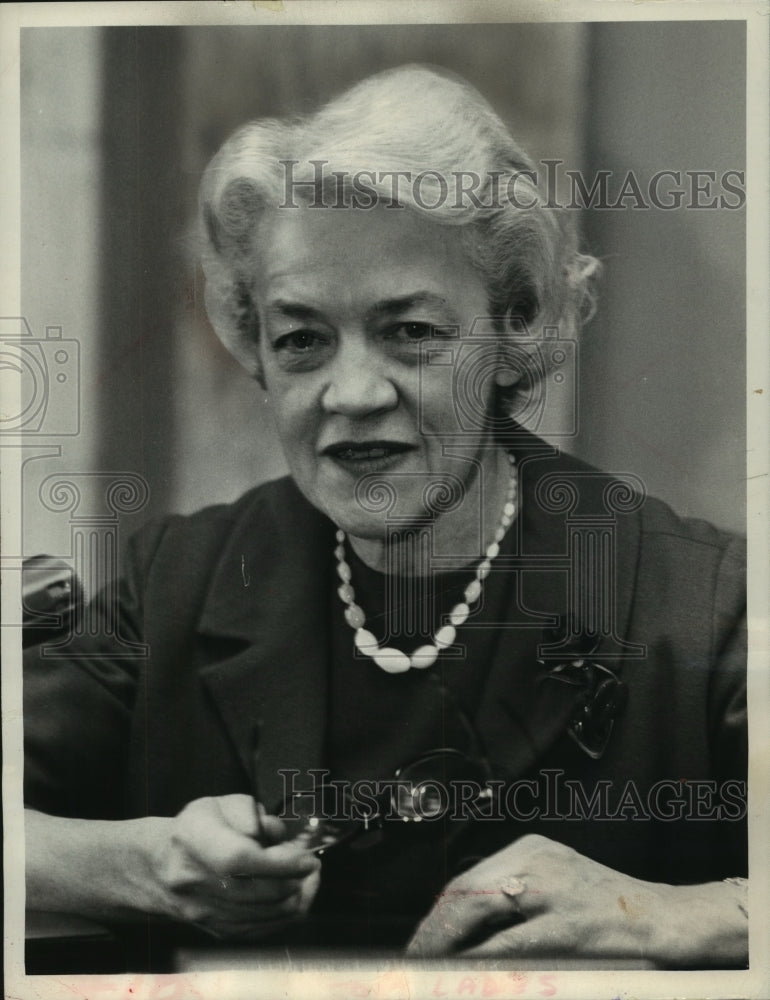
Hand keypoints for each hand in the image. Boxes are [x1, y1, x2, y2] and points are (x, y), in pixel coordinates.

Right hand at [149, 794, 320, 939]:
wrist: (159, 867)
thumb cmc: (197, 830)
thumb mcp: (220, 804)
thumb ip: (251, 813)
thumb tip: (277, 837)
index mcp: (193, 839)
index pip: (239, 858)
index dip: (279, 863)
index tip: (306, 859)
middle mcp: (194, 880)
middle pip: (256, 891)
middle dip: (295, 881)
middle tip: (311, 866)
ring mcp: (204, 912)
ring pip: (264, 915)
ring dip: (296, 898)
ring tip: (306, 879)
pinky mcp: (216, 931)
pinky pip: (261, 930)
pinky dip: (283, 915)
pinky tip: (293, 896)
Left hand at [406, 834, 747, 965]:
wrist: (664, 919)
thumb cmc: (606, 909)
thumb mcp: (554, 886)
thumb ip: (511, 899)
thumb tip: (459, 932)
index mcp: (529, 850)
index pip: (466, 881)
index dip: (437, 916)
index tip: (420, 942)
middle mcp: (536, 860)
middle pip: (465, 893)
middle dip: (433, 931)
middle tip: (412, 961)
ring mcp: (552, 890)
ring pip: (479, 914)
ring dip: (447, 946)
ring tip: (428, 969)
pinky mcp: (568, 924)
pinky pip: (512, 946)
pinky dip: (482, 961)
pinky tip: (465, 974)